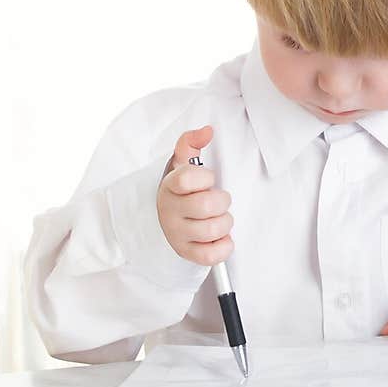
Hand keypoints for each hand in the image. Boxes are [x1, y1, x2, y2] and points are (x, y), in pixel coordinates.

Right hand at [156, 126, 232, 265]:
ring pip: (212, 230)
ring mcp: (177, 234)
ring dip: (225, 223)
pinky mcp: (186, 253)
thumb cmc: (181, 191)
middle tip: (220, 200)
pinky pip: (211, 255)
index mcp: (170, 186)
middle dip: (222, 201)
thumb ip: (191, 143)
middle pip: (206, 206)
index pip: (187, 178)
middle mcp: (170, 211)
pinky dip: (224, 246)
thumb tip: (207, 131)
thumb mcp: (182, 164)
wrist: (162, 220)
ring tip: (220, 218)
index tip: (208, 179)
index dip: (206, 177)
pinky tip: (221, 237)